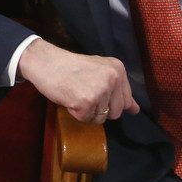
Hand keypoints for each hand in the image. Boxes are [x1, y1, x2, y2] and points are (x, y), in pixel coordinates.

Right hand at [17, 39, 138, 121]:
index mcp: (118, 69)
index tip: (97, 94)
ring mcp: (100, 90)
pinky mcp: (86, 102)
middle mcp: (112, 78)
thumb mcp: (99, 71)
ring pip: (101, 118)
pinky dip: (75, 112)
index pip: (126, 100)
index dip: (110, 102)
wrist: (45, 61)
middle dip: (99, 109)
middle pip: (116, 112)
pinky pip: (86, 119)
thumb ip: (118, 90)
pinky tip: (69, 97)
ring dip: (87, 111)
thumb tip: (136, 110)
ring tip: (75, 93)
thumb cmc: (70, 67)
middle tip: (83, 92)